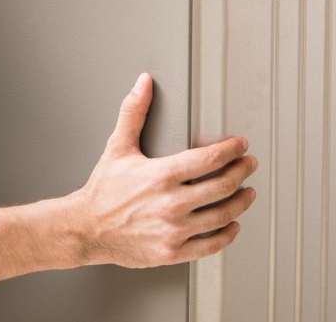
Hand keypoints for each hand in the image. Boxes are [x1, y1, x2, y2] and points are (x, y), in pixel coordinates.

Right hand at [67, 72, 257, 267]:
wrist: (86, 228)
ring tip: (247, 193)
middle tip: (249, 165)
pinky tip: (232, 226)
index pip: (208, 159)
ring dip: (241, 202)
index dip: (231, 150)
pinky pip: (210, 245)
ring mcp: (173, 230)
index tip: (240, 145)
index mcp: (161, 175)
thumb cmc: (103, 190)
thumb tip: (143, 84)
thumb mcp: (118, 146)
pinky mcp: (172, 251)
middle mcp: (170, 204)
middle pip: (222, 186)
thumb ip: (134, 112)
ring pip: (222, 215)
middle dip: (242, 172)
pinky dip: (227, 235)